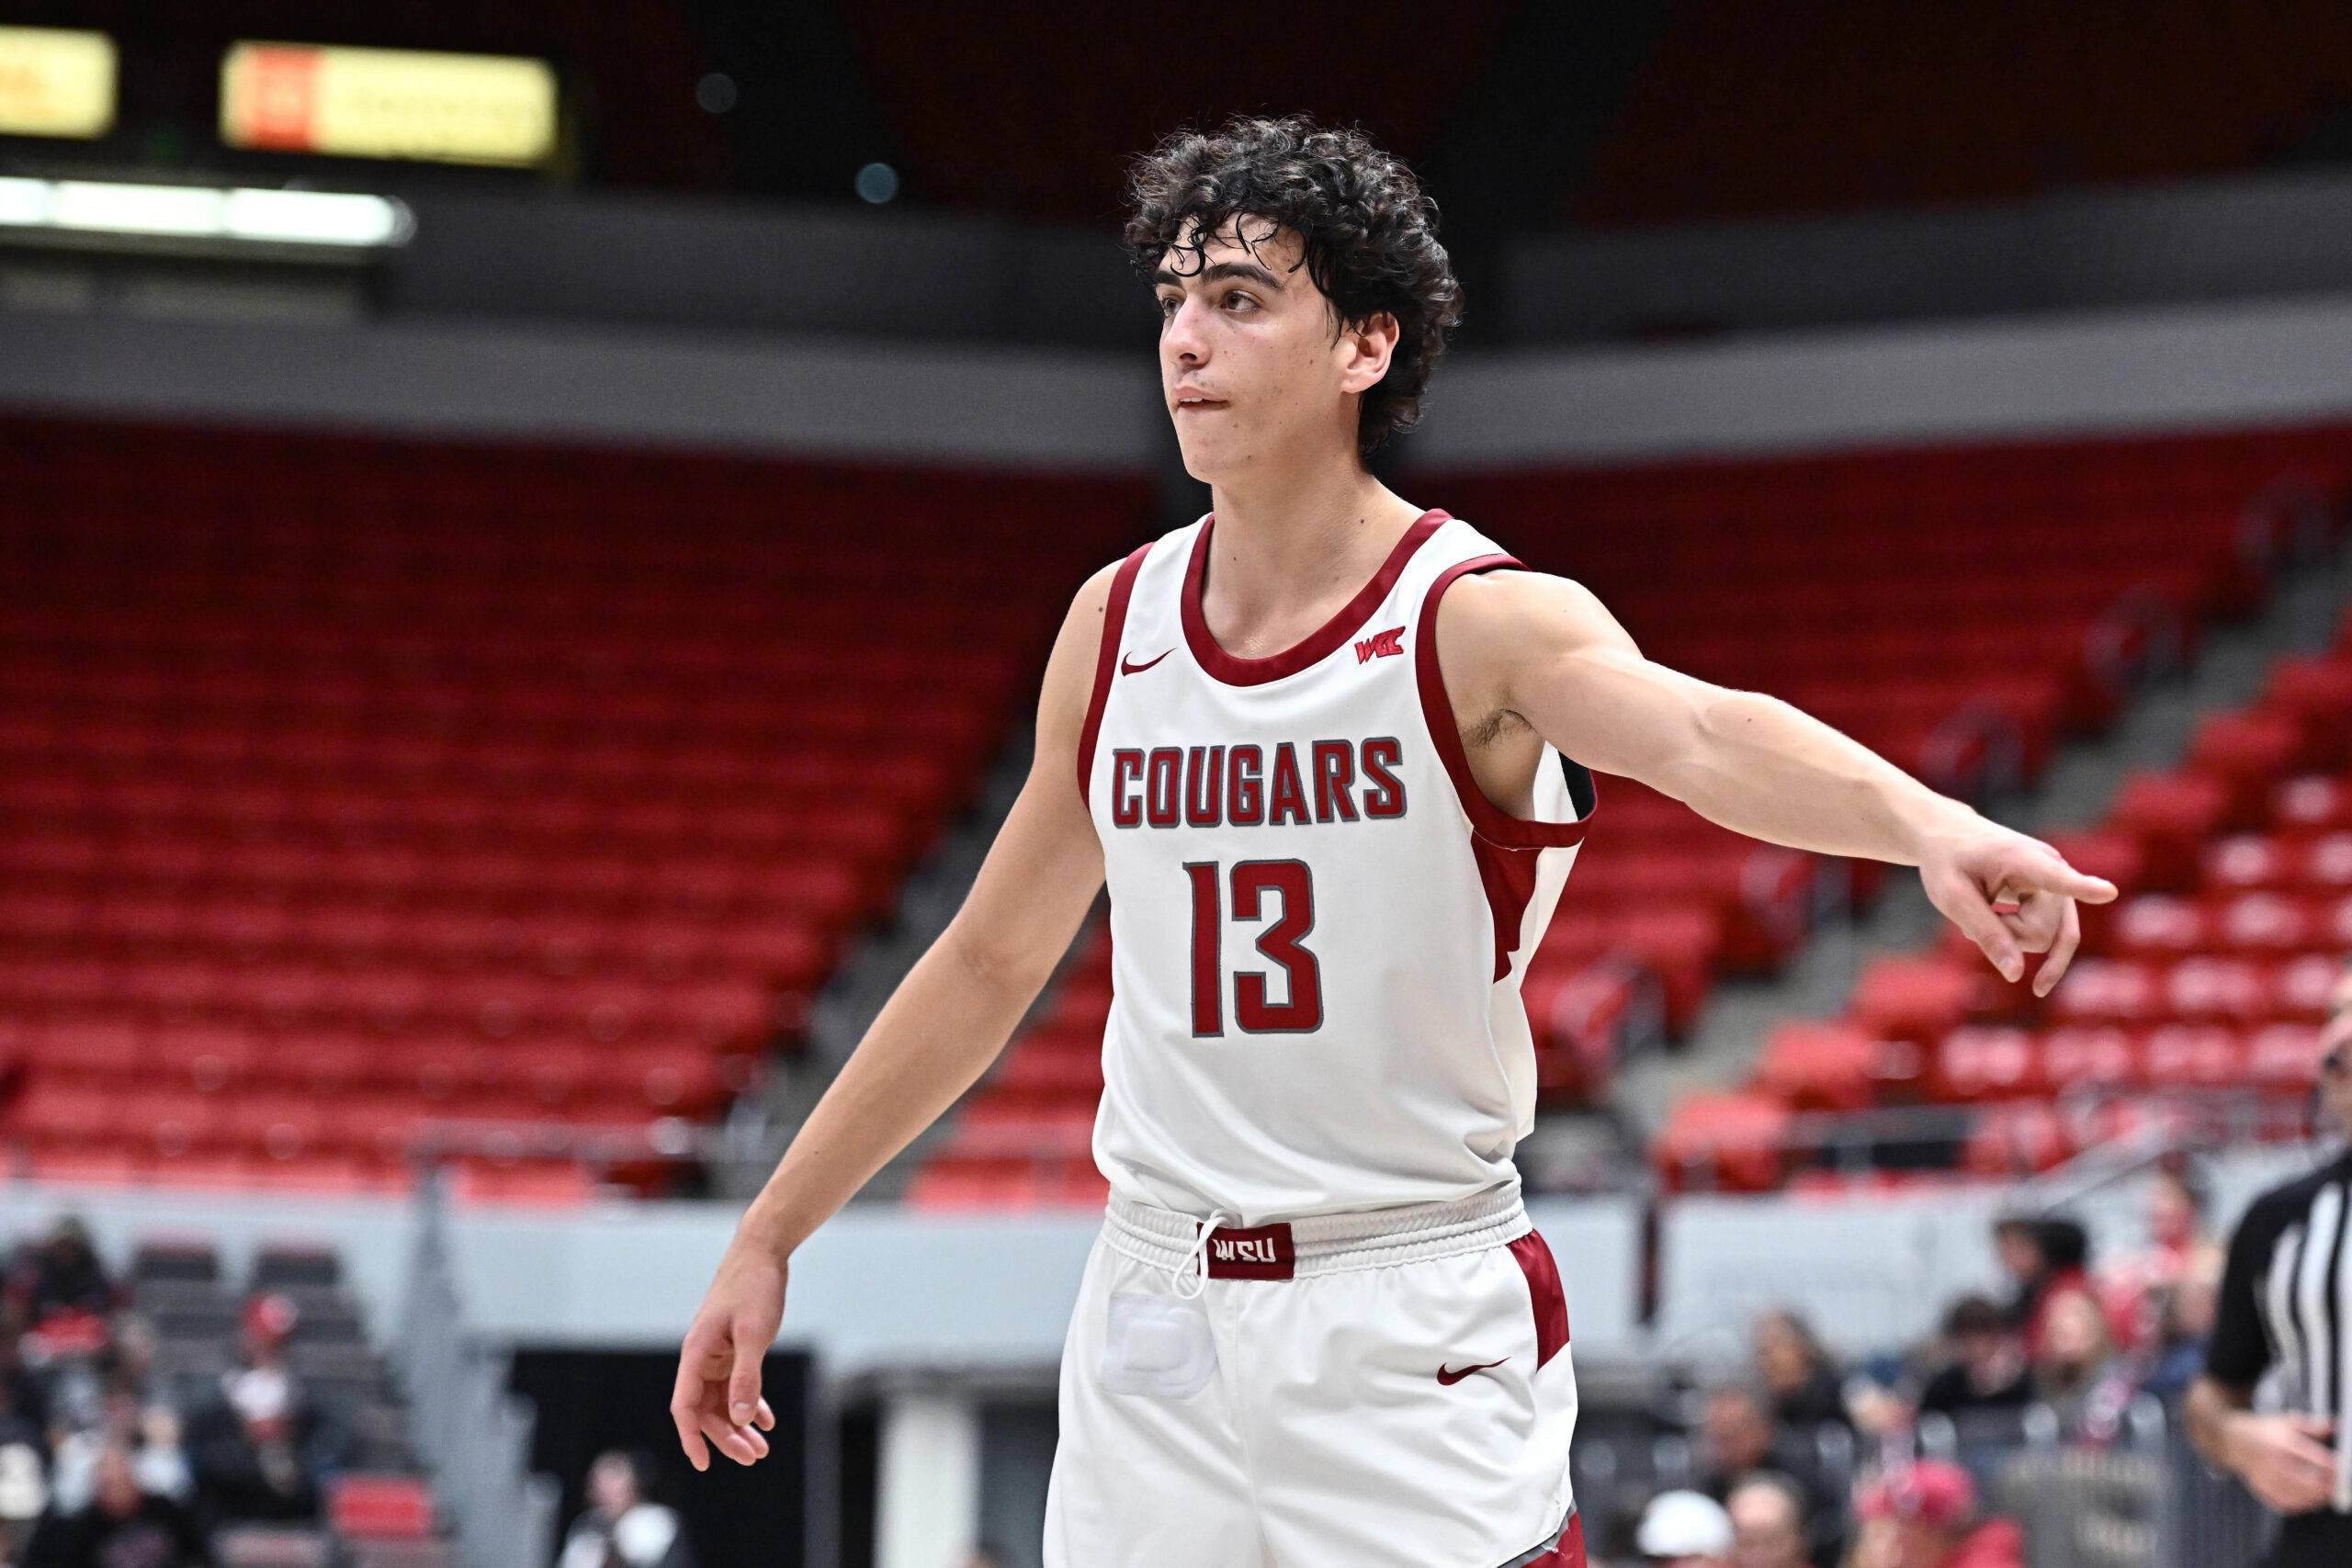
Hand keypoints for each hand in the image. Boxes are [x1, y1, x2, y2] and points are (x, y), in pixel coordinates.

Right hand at [671, 1242, 785, 1469]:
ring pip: (722, 1401)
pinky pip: (736, 1385)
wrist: (763, 1252)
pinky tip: (767, 1419)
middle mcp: (701, 1357)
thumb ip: (747, 1377)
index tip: (704, 1464)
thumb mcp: (755, 1333)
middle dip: (727, 1437)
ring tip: (762, 1448)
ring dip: (739, 1425)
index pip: (685, 1406)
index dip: (692, 1437)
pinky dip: (750, 1403)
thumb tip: (740, 1418)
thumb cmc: (754, 1287)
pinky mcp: (733, 1348)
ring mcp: (717, 1353)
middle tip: (754, 1457)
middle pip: (706, 1409)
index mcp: (696, 1353)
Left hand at [1916, 817, 2116, 996]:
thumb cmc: (1948, 862)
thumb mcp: (1952, 898)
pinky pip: (2054, 938)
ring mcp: (2060, 884)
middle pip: (2043, 934)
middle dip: (2007, 935)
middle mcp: (2053, 868)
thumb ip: (1986, 934)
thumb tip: (2016, 975)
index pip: (2056, 878)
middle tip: (1977, 907)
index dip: (2083, 888)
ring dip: (2012, 936)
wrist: (1951, 836)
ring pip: (2050, 939)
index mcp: (2022, 859)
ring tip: (1987, 908)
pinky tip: (2000, 923)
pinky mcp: (2059, 897)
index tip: (2108, 892)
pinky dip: (2022, 938)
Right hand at [2224, 1411, 2338, 1513]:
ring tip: (2325, 1494)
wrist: (2233, 1441)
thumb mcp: (2288, 1422)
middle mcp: (2275, 1461)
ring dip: (2317, 1498)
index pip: (2319, 1460)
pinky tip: (2307, 1500)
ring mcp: (2267, 1478)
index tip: (2343, 1470)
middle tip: (2338, 1486)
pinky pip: (2285, 1504)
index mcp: (2285, 1443)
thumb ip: (2314, 1426)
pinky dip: (2300, 1505)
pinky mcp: (2261, 1489)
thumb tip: (2334, 1425)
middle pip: (2312, 1482)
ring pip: (2300, 1496)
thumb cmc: (2263, 1432)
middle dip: (2329, 1487)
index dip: (2336, 1469)